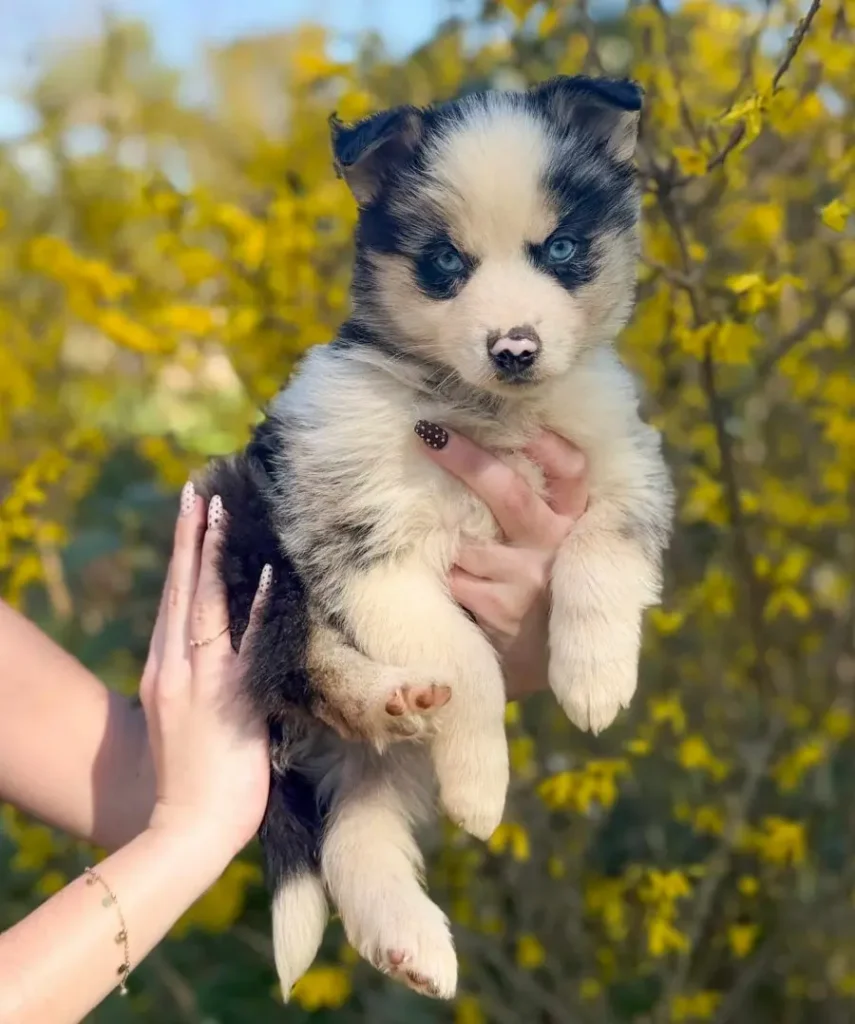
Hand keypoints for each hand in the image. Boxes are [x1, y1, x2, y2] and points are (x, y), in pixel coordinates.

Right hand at [139, 483, 270, 858]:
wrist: (187, 829)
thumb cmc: (195, 777)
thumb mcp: (187, 717)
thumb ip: (199, 680)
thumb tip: (222, 650)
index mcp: (164, 671)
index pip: (173, 601)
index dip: (181, 557)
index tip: (188, 516)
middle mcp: (174, 668)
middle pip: (180, 590)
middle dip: (188, 538)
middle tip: (196, 492)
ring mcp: (200, 682)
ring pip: (201, 605)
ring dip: (209, 554)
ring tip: (216, 510)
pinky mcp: (231, 701)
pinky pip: (247, 646)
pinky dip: (255, 609)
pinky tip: (265, 575)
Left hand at [418, 428, 587, 699]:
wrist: (546, 666)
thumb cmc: (540, 585)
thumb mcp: (556, 544)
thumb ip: (537, 500)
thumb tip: (488, 433)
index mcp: (575, 522)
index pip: (571, 471)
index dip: (546, 442)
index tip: (516, 413)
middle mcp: (556, 548)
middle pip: (510, 493)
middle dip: (467, 459)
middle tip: (428, 431)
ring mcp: (529, 582)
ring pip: (469, 541)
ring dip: (447, 536)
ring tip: (433, 532)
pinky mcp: (502, 614)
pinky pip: (455, 578)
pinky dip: (442, 573)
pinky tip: (441, 576)